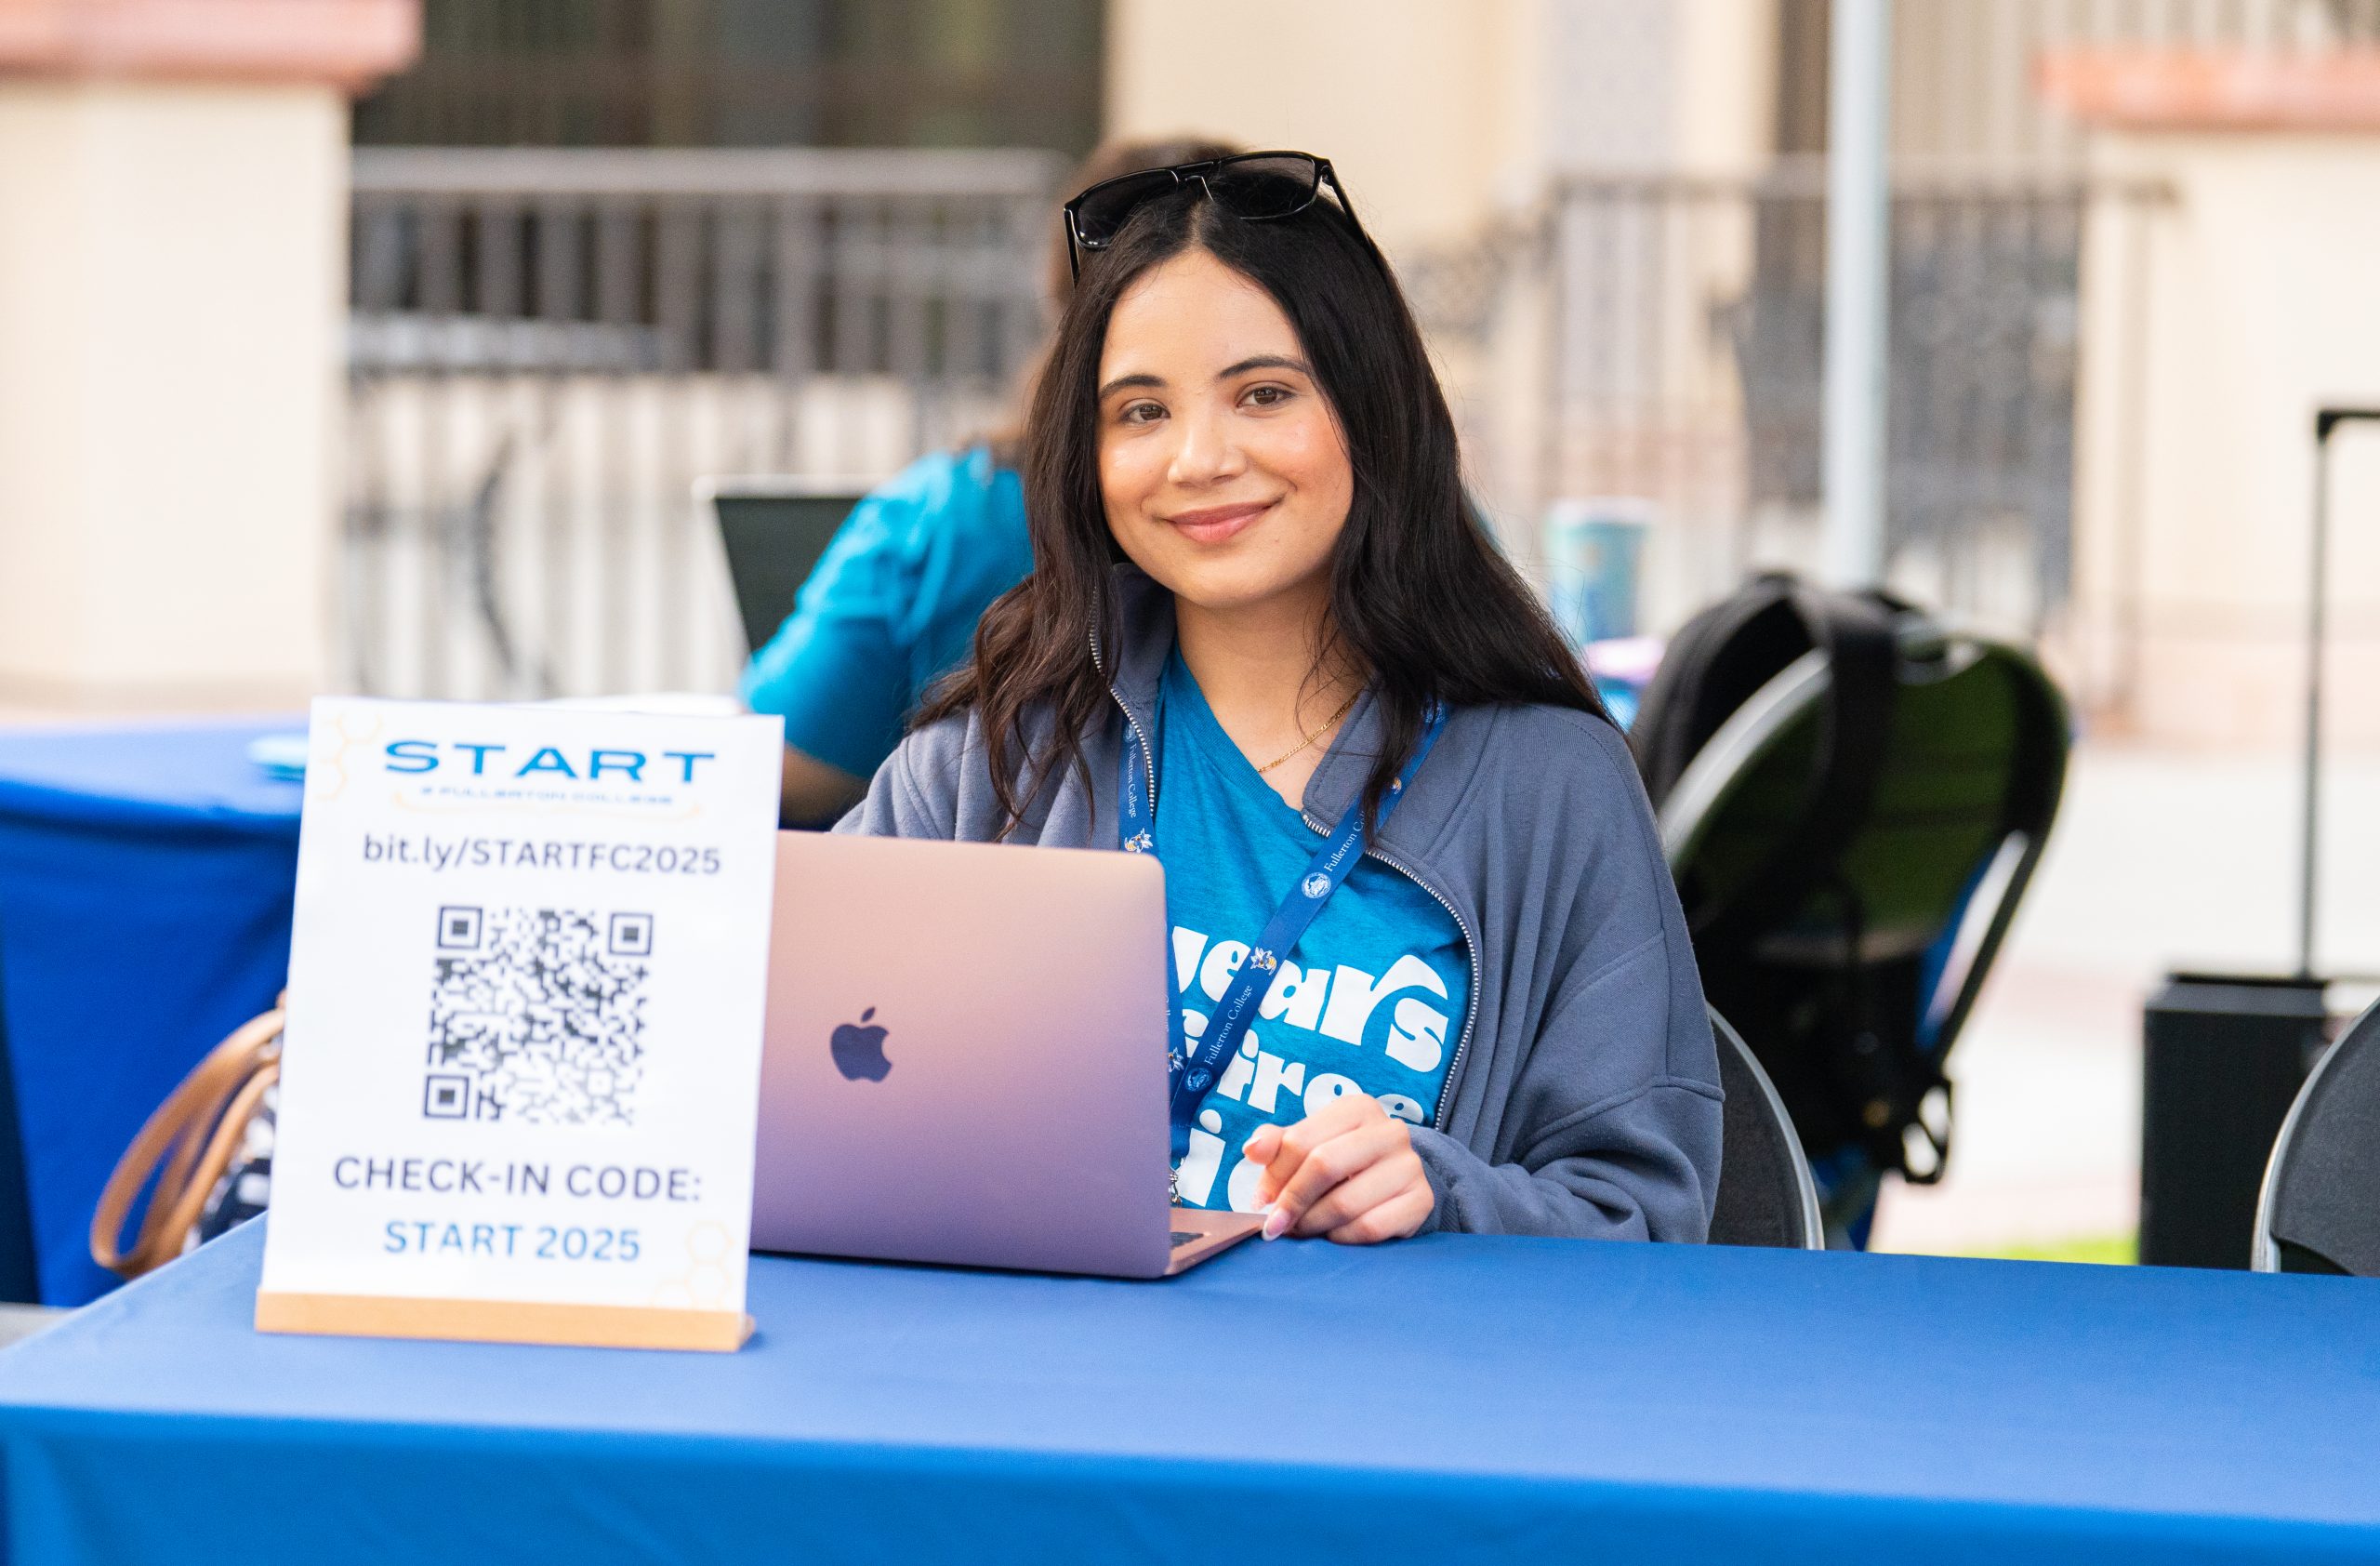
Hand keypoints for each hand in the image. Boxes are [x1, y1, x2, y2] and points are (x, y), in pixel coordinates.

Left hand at [1242, 1092, 1432, 1244]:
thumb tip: (1252, 1149)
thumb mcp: (1309, 1145)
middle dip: (1291, 1201)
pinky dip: (1341, 1238)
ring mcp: (1410, 1165)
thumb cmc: (1343, 1163)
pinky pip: (1369, 1227)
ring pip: (1345, 1203)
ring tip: (1300, 1231)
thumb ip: (1277, 1144)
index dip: (1274, 1176)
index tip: (1261, 1201)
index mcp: (1357, 1108)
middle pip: (1323, 1166)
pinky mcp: (1420, 1200)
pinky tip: (1332, 1236)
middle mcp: (1389, 1131)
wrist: (1396, 1184)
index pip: (1300, 1141)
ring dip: (1312, 1224)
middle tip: (1275, 1225)